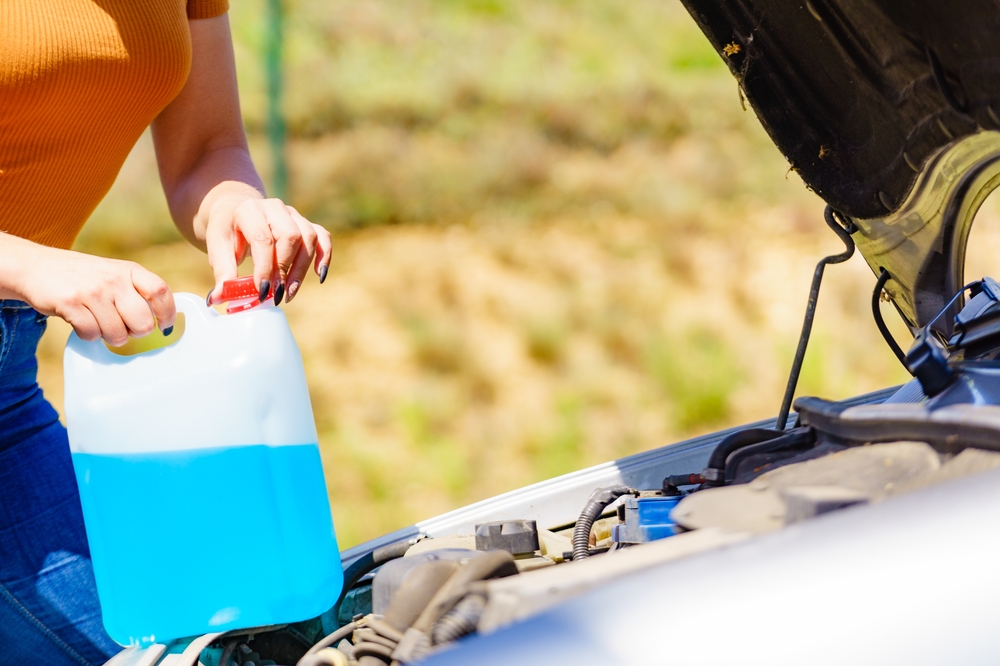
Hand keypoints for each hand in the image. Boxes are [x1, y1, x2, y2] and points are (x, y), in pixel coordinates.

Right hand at [2, 236, 174, 345]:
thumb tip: (161, 319)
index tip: (165, 327)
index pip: (161, 292)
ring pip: (117, 334)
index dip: (168, 313)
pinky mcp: (71, 303)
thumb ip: (135, 290)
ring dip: (109, 336)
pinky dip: (88, 335)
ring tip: (98, 322)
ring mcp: (92, 291)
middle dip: (135, 332)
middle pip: (142, 322)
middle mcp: (114, 279)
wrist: (35, 266)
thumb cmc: (81, 276)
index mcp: (129, 270)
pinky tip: (82, 323)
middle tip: (123, 328)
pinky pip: (92, 334)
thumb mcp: (113, 273)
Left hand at [203, 194, 331, 305]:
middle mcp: (274, 207)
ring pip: (309, 237)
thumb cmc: (227, 232)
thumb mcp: (217, 248)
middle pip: (291, 236)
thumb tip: (216, 299)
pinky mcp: (304, 223)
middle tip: (276, 294)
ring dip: (302, 269)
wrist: (235, 213)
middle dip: (285, 269)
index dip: (265, 267)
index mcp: (249, 210)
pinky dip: (324, 256)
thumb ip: (222, 272)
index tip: (263, 291)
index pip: (263, 238)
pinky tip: (319, 276)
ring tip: (289, 293)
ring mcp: (293, 214)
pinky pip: (323, 236)